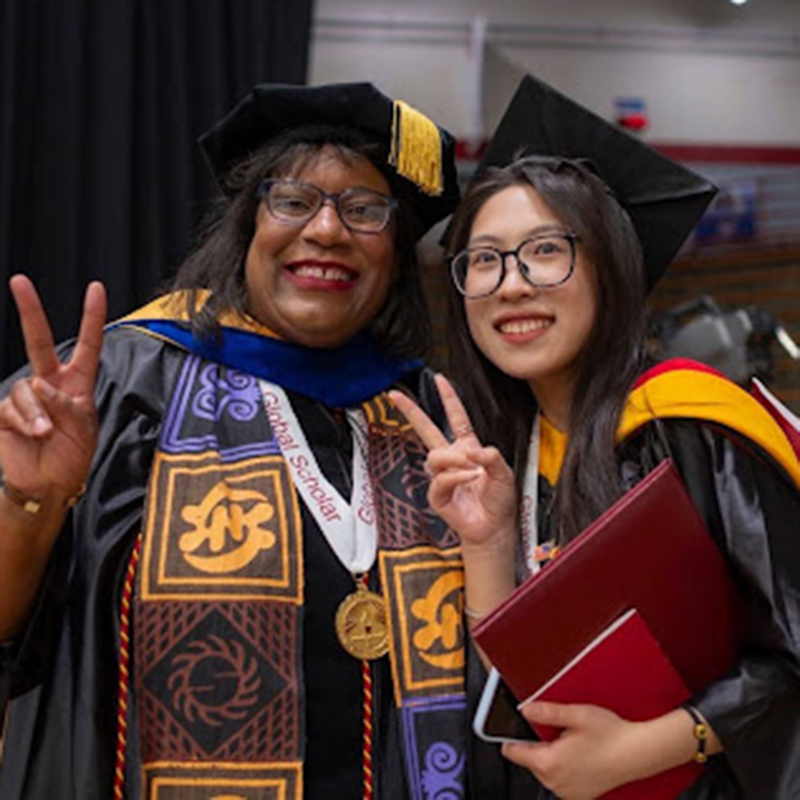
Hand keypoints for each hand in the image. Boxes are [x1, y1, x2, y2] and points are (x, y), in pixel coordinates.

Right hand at [0, 275, 106, 503]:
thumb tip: (41, 385)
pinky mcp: (5, 412)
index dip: (91, 317)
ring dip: (39, 412)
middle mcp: (50, 384)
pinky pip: (13, 406)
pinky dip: (26, 421)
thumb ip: (68, 405)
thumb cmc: (72, 457)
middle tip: (19, 281)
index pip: (87, 344)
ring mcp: (26, 396)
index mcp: (78, 383)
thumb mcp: (83, 429)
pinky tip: (34, 434)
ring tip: (47, 433)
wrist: (48, 487)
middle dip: (29, 310)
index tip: (96, 288)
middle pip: (39, 341)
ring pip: (28, 388)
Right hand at [388, 374, 516, 550]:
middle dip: (410, 411)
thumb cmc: (499, 501)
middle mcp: (452, 459)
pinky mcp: (437, 494)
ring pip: (435, 456)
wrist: (494, 527)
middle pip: (426, 429)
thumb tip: (473, 451)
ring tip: (470, 470)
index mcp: (468, 448)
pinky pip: (440, 479)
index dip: (448, 398)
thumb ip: (491, 458)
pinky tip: (468, 478)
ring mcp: (442, 476)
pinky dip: (456, 476)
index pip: (456, 417)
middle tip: (394, 395)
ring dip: (453, 460)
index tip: (439, 379)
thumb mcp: (504, 473)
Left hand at [502, 702, 643, 798]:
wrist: (636, 753)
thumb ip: (547, 712)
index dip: (510, 738)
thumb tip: (525, 709)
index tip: (507, 730)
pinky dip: (563, 769)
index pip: (514, 753)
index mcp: (549, 763)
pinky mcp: (578, 796)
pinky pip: (559, 780)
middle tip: (557, 732)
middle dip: (538, 745)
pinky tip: (579, 756)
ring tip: (571, 744)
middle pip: (530, 761)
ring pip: (545, 771)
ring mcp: (567, 792)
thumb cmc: (610, 734)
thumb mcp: (575, 714)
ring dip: (551, 757)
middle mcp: (556, 782)